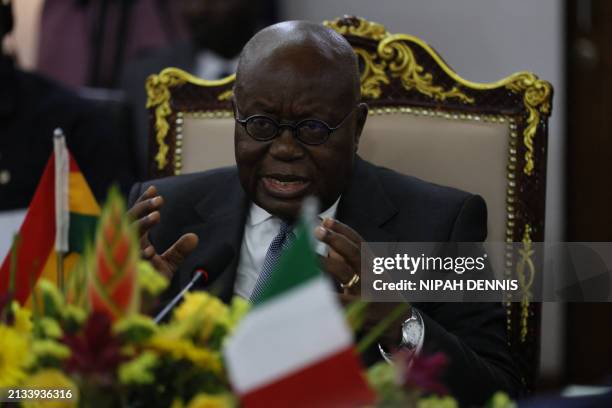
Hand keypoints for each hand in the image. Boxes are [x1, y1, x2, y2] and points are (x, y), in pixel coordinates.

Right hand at [128, 185, 197, 279]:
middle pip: (128, 221)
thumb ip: (179, 250)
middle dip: (143, 209)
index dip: (144, 202)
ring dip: (140, 225)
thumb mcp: (167, 265)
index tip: (155, 189)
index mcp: (134, 241)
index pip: (136, 216)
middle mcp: (125, 246)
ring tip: (157, 216)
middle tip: (160, 200)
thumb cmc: (149, 284)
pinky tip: (149, 251)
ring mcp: (123, 259)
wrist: (138, 309)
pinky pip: (128, 263)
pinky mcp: (124, 275)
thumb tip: (194, 237)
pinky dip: (138, 256)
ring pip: (126, 237)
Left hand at [315, 218, 410, 347]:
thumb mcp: (371, 275)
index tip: (327, 220)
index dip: (343, 230)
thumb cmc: (381, 295)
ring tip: (307, 256)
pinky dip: (325, 293)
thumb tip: (329, 247)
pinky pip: (340, 300)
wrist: (403, 324)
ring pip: (345, 272)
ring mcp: (367, 292)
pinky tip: (310, 289)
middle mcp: (372, 274)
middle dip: (335, 240)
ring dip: (325, 262)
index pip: (359, 242)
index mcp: (373, 265)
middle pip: (353, 252)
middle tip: (316, 230)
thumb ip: (351, 261)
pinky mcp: (361, 310)